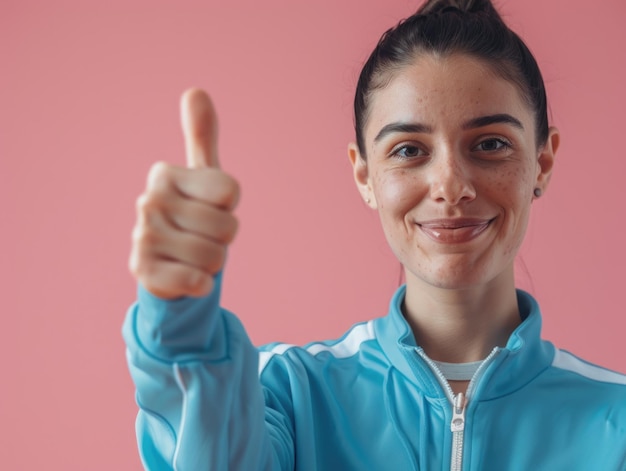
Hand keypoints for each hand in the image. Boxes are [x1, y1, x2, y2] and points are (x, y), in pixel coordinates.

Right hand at [129, 89, 239, 298]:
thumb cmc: (192, 216)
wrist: (166, 265)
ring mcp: (143, 236)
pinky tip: (185, 276)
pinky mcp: (142, 271)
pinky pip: (197, 281)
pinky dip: (200, 284)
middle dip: (223, 239)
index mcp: (166, 174)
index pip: (230, 191)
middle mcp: (150, 200)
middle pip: (227, 227)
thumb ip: (201, 137)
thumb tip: (195, 90)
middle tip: (202, 236)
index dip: (229, 206)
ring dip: (213, 263)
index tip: (211, 207)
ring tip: (193, 256)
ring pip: (216, 256)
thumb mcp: (202, 177)